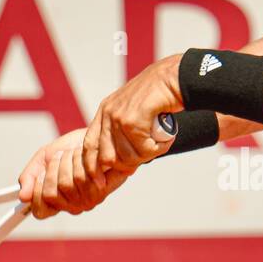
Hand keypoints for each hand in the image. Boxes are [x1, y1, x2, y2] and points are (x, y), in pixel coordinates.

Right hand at [18, 128, 133, 219]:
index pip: (40, 211)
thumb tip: (22, 197)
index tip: (39, 174)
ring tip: (75, 154)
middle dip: (52, 169)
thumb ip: (29, 176)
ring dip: (67, 161)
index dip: (36, 192)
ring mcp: (87, 200)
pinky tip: (86, 155)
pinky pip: (81, 178)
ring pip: (65, 184)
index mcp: (56, 201)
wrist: (99, 136)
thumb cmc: (72, 148)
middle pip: (50, 194)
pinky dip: (79, 159)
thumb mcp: (44, 157)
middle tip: (60, 157)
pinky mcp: (101, 191)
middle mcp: (71, 205)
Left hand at [82, 54, 182, 183]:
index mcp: (104, 112)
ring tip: (160, 141)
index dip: (92, 167)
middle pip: (107, 157)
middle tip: (144, 155)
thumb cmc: (158, 97)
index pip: (89, 146)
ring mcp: (118, 117)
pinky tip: (165, 137)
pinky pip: (144, 149)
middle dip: (126, 164)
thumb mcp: (133, 111)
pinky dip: (158, 148)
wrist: (173, 78)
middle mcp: (107, 114)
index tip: (100, 182)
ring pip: (128, 156)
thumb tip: (122, 163)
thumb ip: (124, 131)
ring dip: (148, 154)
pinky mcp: (132, 120)